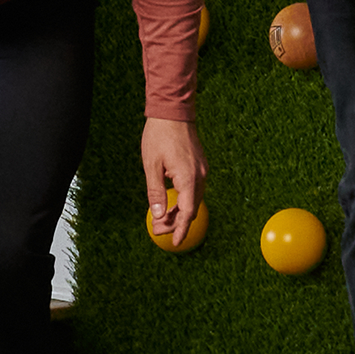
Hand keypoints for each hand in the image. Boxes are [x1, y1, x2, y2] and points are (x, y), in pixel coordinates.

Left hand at [142, 116, 207, 240]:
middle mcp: (200, 176)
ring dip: (179, 212)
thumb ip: (156, 192)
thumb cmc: (160, 135)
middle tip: (157, 230)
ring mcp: (202, 170)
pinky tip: (171, 203)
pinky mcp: (199, 165)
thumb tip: (159, 215)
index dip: (181, 229)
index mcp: (189, 177)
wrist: (173, 111)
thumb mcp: (152, 165)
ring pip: (193, 200)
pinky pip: (194, 189)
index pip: (188, 212)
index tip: (176, 242)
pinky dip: (183, 200)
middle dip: (176, 223)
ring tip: (161, 219)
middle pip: (191, 209)